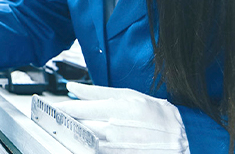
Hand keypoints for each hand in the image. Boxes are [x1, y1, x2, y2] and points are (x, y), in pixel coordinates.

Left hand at [55, 82, 189, 153]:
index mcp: (114, 108)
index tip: (53, 108)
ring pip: (82, 140)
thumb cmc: (156, 115)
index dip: (61, 109)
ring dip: (76, 134)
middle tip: (60, 119)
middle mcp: (111, 128)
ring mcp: (113, 146)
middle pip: (76, 126)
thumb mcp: (128, 94)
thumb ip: (97, 92)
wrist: (182, 138)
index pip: (76, 109)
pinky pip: (94, 151)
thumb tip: (73, 88)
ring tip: (79, 129)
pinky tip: (92, 141)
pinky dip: (88, 145)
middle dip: (66, 122)